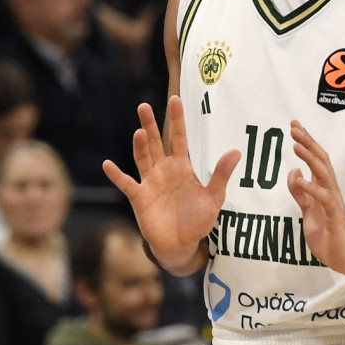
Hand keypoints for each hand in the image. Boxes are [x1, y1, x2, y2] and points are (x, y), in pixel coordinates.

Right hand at [103, 97, 239, 273]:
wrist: (181, 245)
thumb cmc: (198, 220)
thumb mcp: (214, 198)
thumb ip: (220, 175)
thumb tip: (236, 151)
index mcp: (182, 166)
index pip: (179, 138)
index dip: (177, 119)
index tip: (175, 99)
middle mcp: (163, 170)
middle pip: (156, 142)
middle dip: (150, 125)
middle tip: (144, 106)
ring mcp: (150, 182)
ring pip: (142, 158)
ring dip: (140, 146)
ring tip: (139, 132)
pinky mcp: (140, 197)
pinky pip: (126, 184)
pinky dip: (117, 175)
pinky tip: (108, 165)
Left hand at [287, 121, 344, 278]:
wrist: (343, 257)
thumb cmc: (327, 233)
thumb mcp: (307, 210)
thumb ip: (300, 192)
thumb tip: (294, 171)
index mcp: (323, 188)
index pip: (315, 160)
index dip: (306, 142)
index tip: (295, 126)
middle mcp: (330, 190)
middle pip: (321, 160)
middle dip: (308, 142)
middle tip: (294, 127)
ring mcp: (333, 201)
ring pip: (323, 174)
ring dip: (310, 158)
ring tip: (296, 145)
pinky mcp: (334, 215)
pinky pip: (323, 198)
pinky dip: (311, 188)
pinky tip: (300, 179)